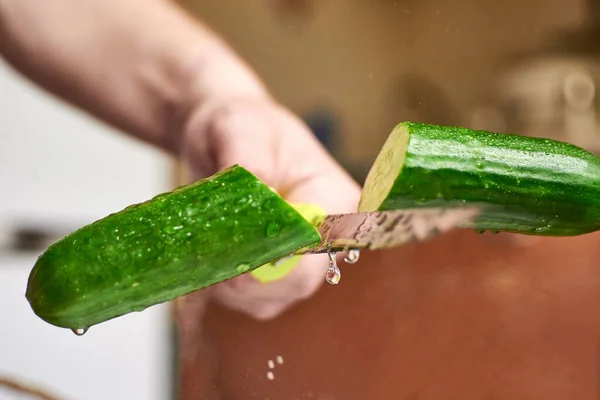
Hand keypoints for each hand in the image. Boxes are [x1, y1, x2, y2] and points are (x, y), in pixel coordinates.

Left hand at [179, 97, 360, 319]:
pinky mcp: (277, 273)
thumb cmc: (240, 124)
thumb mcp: (240, 125)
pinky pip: (254, 300)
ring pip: (272, 299)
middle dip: (246, 279)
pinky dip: (225, 290)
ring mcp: (302, 259)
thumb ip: (250, 155)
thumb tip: (260, 186)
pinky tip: (206, 262)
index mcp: (333, 197)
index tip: (229, 257)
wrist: (224, 136)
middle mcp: (326, 235)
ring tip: (202, 251)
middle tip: (206, 257)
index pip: (317, 246)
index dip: (274, 260)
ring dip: (230, 287)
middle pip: (297, 283)